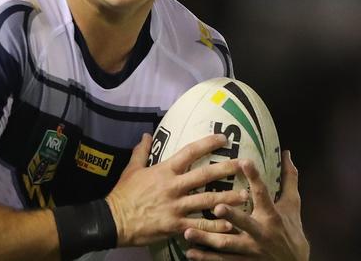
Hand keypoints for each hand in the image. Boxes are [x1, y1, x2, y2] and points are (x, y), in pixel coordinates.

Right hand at [106, 133, 247, 246]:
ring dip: (228, 198)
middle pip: (204, 176)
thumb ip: (141, 151)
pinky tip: (229, 223)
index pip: (189, 152)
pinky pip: (200, 225)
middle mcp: (173, 186)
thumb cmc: (123, 194)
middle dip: (225, 169)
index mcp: (164, 171)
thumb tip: (147, 135)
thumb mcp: (131, 169)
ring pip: (207, 201)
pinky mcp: (175, 225)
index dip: (207, 144)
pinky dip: (215, 225)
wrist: (114, 219)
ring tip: (245, 195)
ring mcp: (176, 207)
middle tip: (243, 165)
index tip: (223, 138)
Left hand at [183, 151, 309, 260]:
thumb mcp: (292, 206)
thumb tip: (286, 153)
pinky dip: (206, 258)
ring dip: (207, 239)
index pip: (263, 194)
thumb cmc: (291, 230)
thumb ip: (288, 180)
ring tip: (188, 232)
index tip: (244, 161)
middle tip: (216, 206)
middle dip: (231, 216)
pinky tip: (190, 253)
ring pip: (227, 244)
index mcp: (271, 215)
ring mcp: (251, 250)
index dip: (255, 178)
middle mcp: (261, 233)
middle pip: (245, 223)